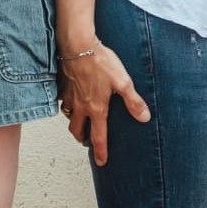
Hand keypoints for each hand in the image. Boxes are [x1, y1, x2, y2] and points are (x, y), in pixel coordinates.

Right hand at [59, 41, 149, 166]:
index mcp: (96, 108)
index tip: (101, 162)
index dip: (100, 152)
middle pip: (77, 130)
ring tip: (80, 122)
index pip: (98, 136)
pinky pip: (62, 101)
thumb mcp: (123, 81)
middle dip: (82, 138)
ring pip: (68, 116)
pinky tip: (72, 99)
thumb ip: (133, 101)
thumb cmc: (100, 62)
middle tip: (87, 141)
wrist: (78, 45)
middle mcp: (80, 106)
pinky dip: (66, 105)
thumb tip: (144, 117)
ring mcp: (69, 96)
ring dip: (74, 123)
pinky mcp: (63, 85)